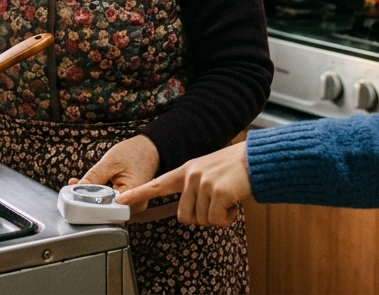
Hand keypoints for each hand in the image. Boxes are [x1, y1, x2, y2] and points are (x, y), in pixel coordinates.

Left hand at [70, 136, 160, 212]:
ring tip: (81, 187)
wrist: (150, 148)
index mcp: (135, 196)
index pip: (109, 212)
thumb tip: (76, 190)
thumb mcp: (111, 161)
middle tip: (75, 190)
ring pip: (108, 209)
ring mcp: (133, 205)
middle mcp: (136, 205)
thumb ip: (94, 177)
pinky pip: (112, 204)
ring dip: (94, 200)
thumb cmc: (135, 152)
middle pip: (107, 213)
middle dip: (89, 203)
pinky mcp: (129, 202)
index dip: (90, 207)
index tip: (76, 199)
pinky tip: (92, 188)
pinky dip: (100, 197)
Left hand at [118, 142, 250, 226]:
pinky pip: (216, 220)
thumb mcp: (208, 171)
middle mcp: (192, 176)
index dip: (138, 193)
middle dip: (202, 217)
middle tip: (217, 205)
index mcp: (187, 170)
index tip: (120, 200)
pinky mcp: (218, 192)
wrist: (258, 160)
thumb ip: (195, 186)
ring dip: (217, 216)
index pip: (157, 184)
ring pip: (202, 220)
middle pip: (184, 216)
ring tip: (227, 199)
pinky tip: (234, 203)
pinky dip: (227, 218)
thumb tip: (191, 212)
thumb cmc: (236, 168)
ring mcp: (204, 183)